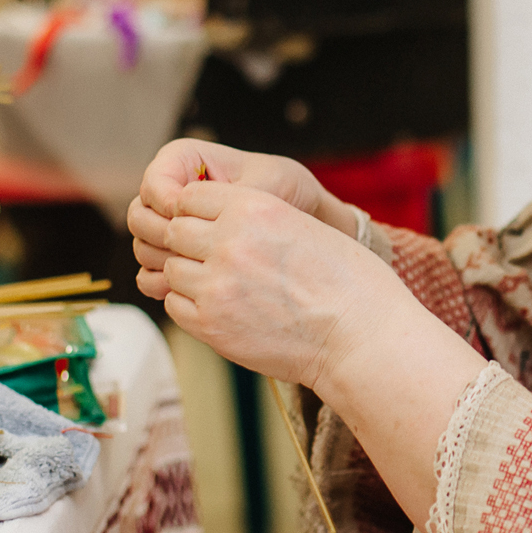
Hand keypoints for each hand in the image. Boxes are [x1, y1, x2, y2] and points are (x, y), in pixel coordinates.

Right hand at [128, 139, 357, 276]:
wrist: (298, 219)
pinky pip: (150, 273)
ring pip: (142, 247)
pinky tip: (192, 288)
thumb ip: (229, 195)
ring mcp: (166, 225)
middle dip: (163, 236)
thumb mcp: (267, 184)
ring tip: (202, 269)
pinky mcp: (172, 255)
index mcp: (182, 159)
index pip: (153, 183)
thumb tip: (187, 214)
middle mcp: (167, 191)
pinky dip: (165, 283)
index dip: (169, 204)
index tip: (195, 219)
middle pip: (139, 217)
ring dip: (166, 262)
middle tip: (196, 250)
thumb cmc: (286, 190)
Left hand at [145, 180, 409, 388]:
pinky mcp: (211, 325)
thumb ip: (256, 218)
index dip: (196, 210)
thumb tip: (218, 222)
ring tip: (223, 286)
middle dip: (188, 242)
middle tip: (212, 258)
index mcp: (254, 207)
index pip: (190, 196)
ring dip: (189, 275)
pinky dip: (191, 305)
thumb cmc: (347, 281)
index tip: (209, 225)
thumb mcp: (302, 226)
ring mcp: (216, 286)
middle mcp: (229, 242)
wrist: (359, 336)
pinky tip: (222, 308)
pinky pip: (176, 305)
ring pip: (171, 270)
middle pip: (175, 231)